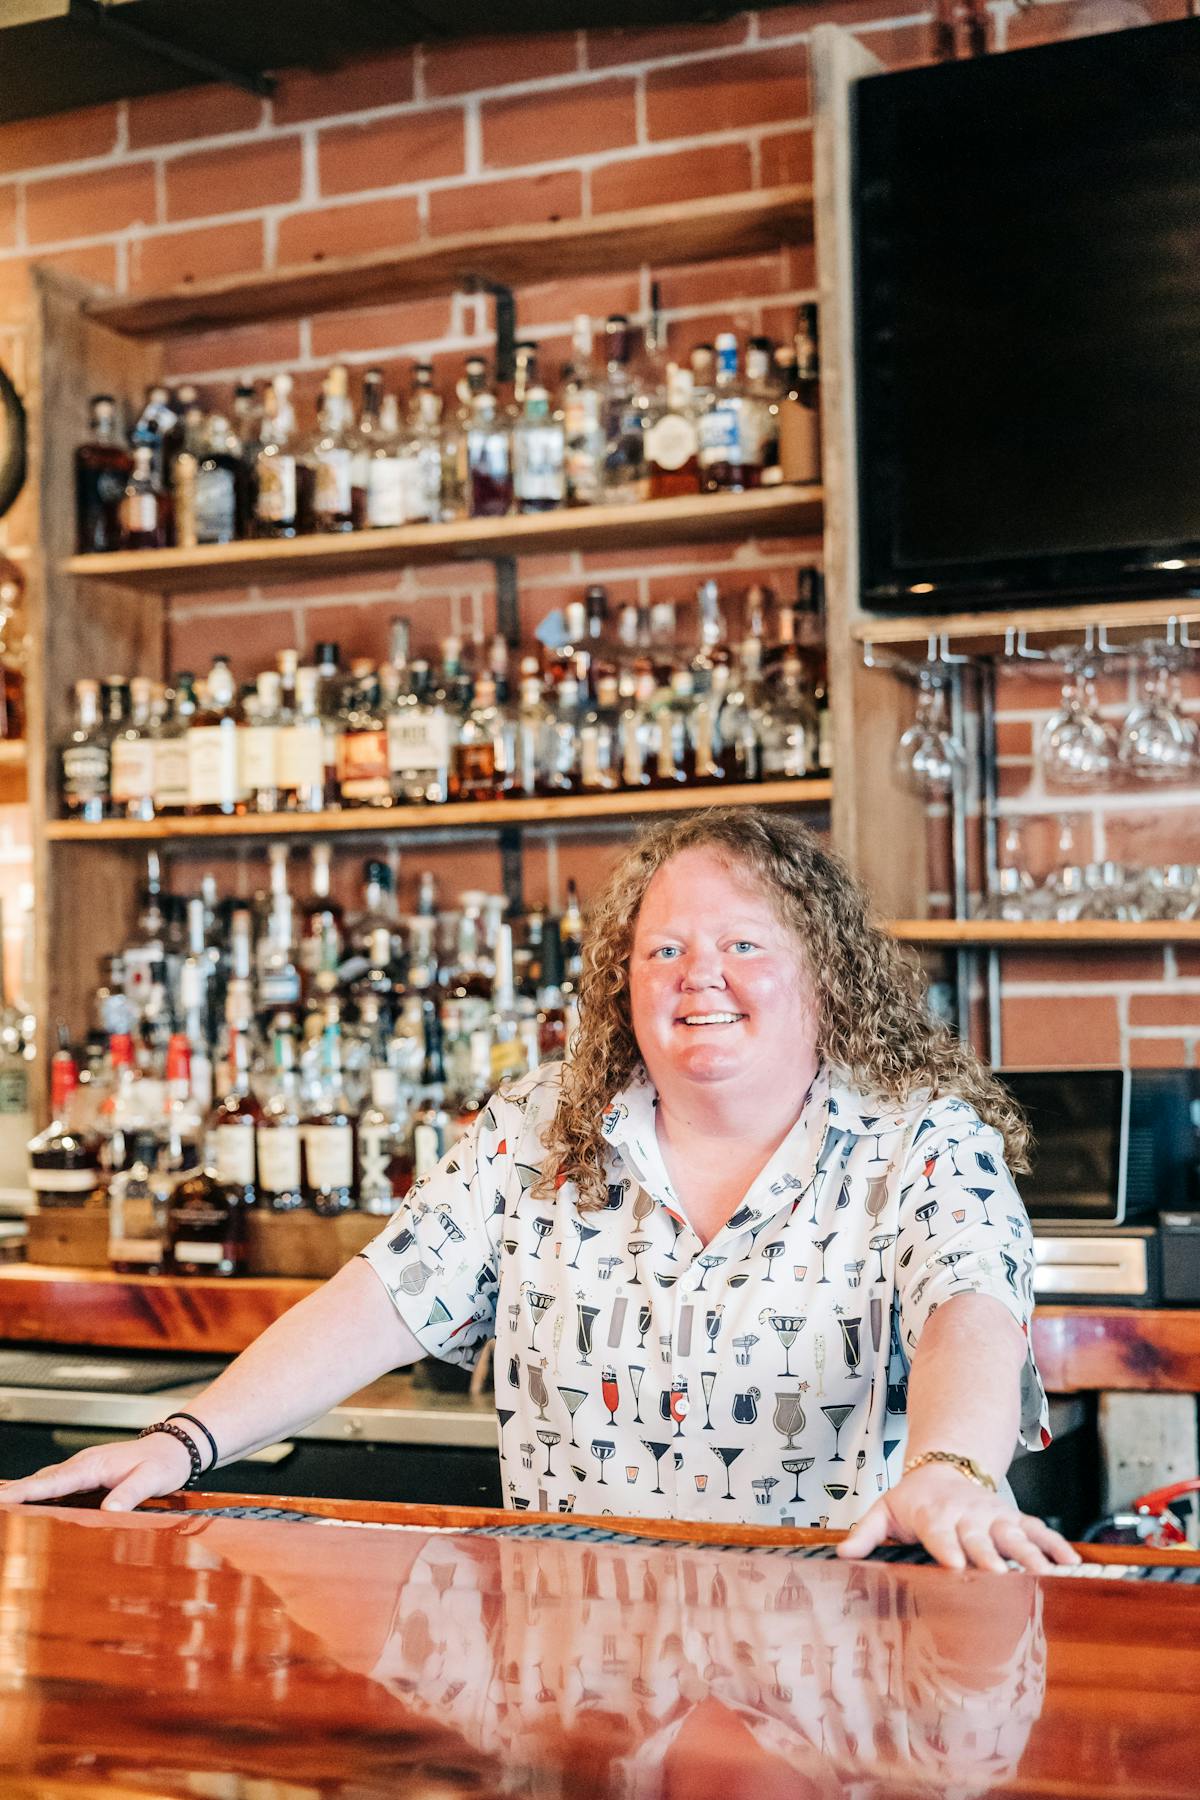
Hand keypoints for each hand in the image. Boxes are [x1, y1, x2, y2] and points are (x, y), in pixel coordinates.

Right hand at [0, 1432, 194, 1513]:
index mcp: (94, 1465)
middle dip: (14, 1491)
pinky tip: (28, 1498)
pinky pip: (57, 1482)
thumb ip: (129, 1494)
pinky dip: (38, 1489)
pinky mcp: (88, 1474)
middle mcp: (84, 1464)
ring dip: (23, 1490)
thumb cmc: (164, 1463)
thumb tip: (109, 1511)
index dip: (25, 1491)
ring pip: (47, 1480)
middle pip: (42, 1480)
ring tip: (2, 1502)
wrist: (176, 1448)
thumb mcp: (151, 1480)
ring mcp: (85, 1467)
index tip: (2, 1497)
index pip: (52, 1481)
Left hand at [836, 1464, 1080, 1571]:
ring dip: (1030, 1555)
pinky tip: (1072, 1564)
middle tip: (1003, 1580)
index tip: (957, 1567)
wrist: (945, 1467)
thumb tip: (842, 1554)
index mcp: (935, 1515)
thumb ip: (866, 1533)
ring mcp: (994, 1516)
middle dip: (991, 1558)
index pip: (941, 1535)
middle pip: (981, 1538)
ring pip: (1015, 1535)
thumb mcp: (885, 1510)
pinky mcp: (1014, 1519)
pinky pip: (1038, 1531)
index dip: (949, 1550)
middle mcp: (968, 1515)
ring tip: (1046, 1576)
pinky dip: (1055, 1545)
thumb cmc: (913, 1500)